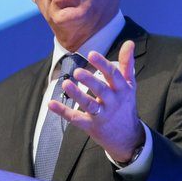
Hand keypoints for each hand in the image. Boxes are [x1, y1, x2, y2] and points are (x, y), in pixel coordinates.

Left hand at [48, 40, 144, 162]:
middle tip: (77, 71)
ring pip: (89, 105)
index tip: (91, 54)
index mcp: (122, 90)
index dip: (102, 64)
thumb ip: (127, 64)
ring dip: (77, 95)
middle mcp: (113, 102)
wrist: (128, 138)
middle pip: (101, 90)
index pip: (113, 75)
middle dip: (90, 81)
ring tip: (66, 83)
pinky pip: (76, 118)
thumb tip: (129, 42)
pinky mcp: (91, 126)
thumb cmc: (126, 106)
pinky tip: (51, 103)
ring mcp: (102, 115)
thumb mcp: (130, 85)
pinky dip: (63, 111)